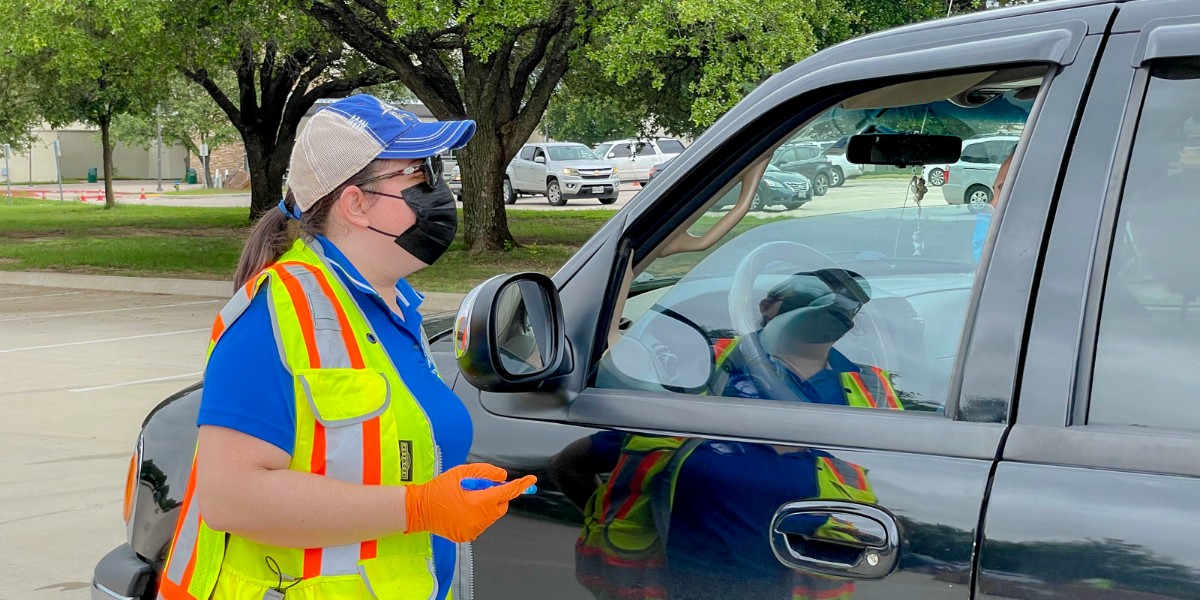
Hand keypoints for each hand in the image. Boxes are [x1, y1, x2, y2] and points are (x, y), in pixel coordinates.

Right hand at [404, 463, 536, 541]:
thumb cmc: (438, 489)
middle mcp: (478, 519)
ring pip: (491, 516)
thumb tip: (502, 477)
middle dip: (497, 496)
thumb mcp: (461, 472)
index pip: (506, 492)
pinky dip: (477, 517)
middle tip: (479, 489)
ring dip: (486, 507)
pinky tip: (461, 510)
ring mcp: (473, 529)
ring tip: (465, 500)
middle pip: (501, 506)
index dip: (520, 486)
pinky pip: (481, 524)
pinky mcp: (467, 536)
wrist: (418, 509)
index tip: (530, 480)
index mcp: (478, 502)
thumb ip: (485, 472)